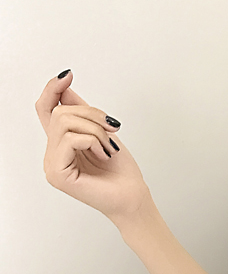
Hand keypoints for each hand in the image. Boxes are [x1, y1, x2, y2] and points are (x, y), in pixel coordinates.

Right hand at [35, 70, 150, 224]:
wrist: (134, 198)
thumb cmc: (122, 173)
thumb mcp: (103, 132)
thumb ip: (82, 112)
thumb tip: (64, 85)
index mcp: (61, 144)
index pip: (46, 109)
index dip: (53, 88)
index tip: (68, 75)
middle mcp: (52, 154)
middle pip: (59, 112)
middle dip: (91, 115)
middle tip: (112, 129)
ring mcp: (52, 165)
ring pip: (64, 122)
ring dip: (95, 130)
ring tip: (108, 148)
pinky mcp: (57, 173)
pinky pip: (70, 139)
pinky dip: (92, 141)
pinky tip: (104, 156)